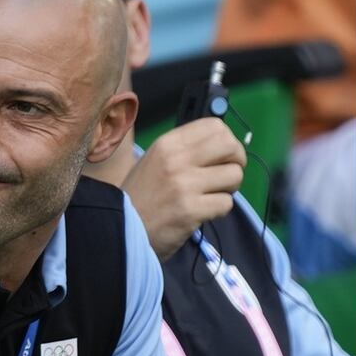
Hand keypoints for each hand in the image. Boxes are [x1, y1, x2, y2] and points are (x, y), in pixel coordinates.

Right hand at [122, 118, 246, 260]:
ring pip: (234, 175)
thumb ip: (184, 151)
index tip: (221, 156)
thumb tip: (223, 147)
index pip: (215, 126)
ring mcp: (184, 185)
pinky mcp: (191, 210)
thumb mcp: (155, 162)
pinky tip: (202, 212)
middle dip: (236, 161)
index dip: (227, 140)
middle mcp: (176, 160)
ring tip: (210, 195)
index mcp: (167, 144)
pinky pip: (226, 203)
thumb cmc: (139, 196)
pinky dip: (219, 210)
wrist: (119, 229)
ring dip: (228, 188)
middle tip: (226, 175)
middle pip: (230, 146)